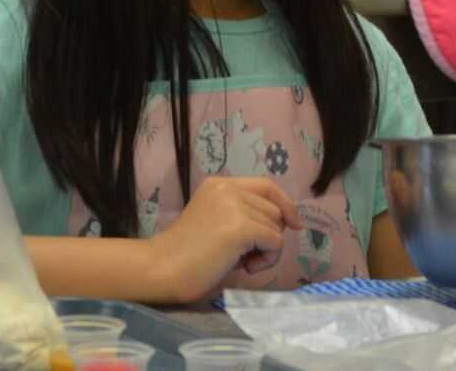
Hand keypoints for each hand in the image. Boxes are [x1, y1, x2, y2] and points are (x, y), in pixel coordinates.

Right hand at [145, 175, 304, 303]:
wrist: (160, 270)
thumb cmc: (186, 256)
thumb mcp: (217, 222)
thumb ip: (244, 214)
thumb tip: (285, 222)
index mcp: (220, 184)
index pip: (267, 185)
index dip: (285, 204)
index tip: (295, 224)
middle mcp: (228, 188)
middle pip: (275, 209)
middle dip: (269, 235)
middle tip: (243, 257)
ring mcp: (234, 206)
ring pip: (277, 227)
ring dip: (266, 250)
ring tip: (240, 262)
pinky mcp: (240, 227)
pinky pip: (275, 242)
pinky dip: (267, 259)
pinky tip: (245, 268)